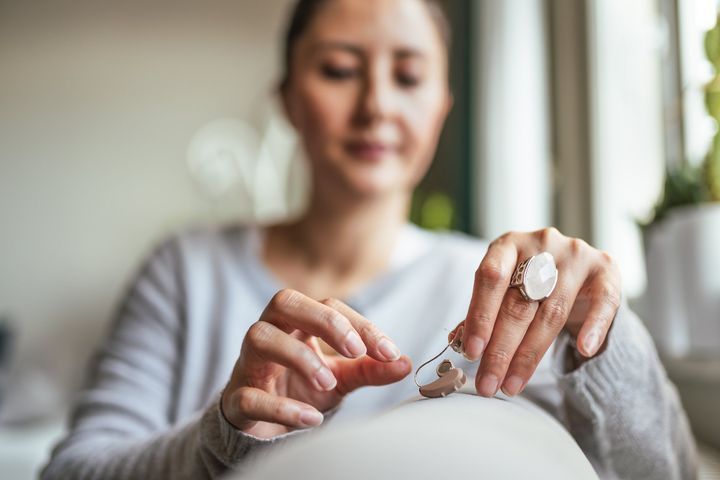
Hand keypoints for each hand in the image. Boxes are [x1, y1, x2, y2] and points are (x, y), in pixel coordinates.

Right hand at [221, 289, 411, 437]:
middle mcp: (270, 333)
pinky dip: (281, 407)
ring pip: (259, 337)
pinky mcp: (236, 399)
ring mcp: (248, 364)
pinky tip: (310, 419)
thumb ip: (369, 368)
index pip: (328, 305)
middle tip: (354, 350)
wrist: (264, 426)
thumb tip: (405, 363)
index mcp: (297, 323)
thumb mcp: (341, 376)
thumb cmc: (300, 389)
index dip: (359, 325)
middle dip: (322, 321)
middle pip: (285, 302)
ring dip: (299, 357)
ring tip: (329, 383)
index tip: (389, 352)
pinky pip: (249, 396)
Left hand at [456, 227, 620, 397]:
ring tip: (512, 385)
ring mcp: (576, 254)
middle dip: (500, 350)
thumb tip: (456, 341)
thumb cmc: (531, 284)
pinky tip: (584, 350)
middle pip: (518, 303)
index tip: (471, 353)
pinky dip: (594, 327)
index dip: (479, 317)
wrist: (579, 274)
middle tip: (487, 384)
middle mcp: (541, 243)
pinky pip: (603, 302)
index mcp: (508, 244)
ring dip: (529, 355)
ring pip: (551, 312)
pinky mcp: (606, 269)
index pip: (490, 278)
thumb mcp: (504, 290)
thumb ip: (482, 314)